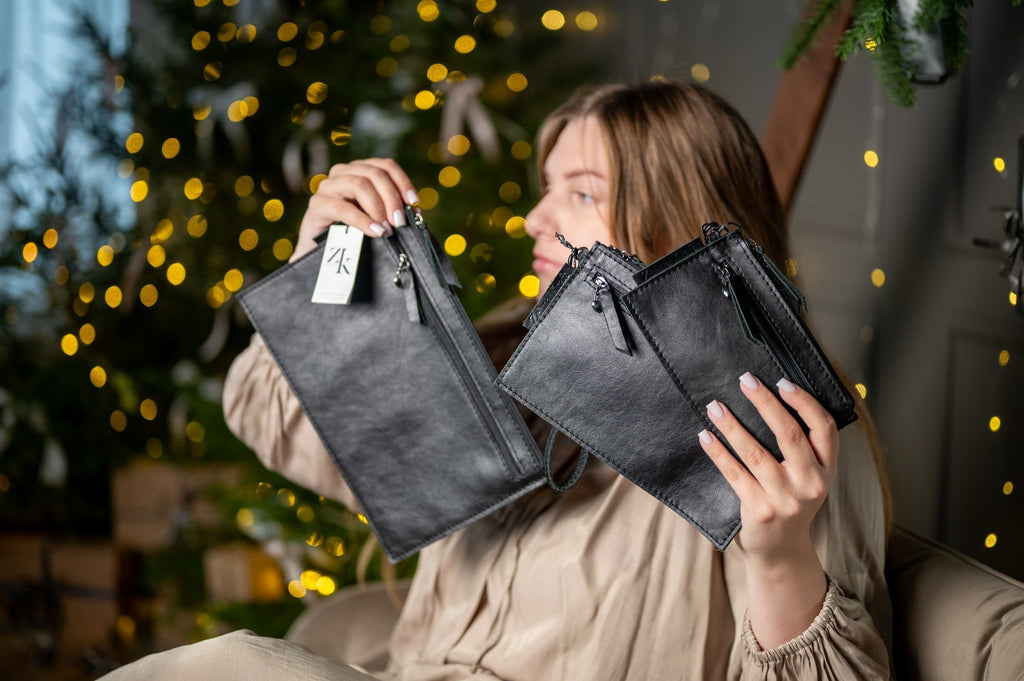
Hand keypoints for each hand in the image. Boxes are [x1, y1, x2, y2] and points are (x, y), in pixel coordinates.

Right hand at [292, 159, 419, 260]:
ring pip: (359, 184)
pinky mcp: (317, 205)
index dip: (403, 182)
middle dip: (392, 198)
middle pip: (374, 173)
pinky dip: (362, 220)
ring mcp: (327, 186)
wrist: (323, 253)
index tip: (414, 203)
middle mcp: (342, 173)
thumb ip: (392, 210)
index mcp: (359, 170)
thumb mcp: (377, 217)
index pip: (385, 165)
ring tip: (388, 229)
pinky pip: (343, 208)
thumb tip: (416, 212)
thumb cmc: (354, 234)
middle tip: (400, 222)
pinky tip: (375, 232)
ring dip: (378, 207)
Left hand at [698, 373, 836, 559]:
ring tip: (715, 406)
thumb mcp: (810, 477)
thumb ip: (805, 448)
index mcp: (827, 470)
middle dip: (764, 403)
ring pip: (755, 452)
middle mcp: (811, 484)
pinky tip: (706, 436)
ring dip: (732, 425)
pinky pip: (734, 474)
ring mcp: (786, 499)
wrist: (782, 550)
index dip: (804, 402)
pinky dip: (718, 452)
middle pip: (788, 434)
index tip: (781, 382)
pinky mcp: (760, 510)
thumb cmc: (792, 501)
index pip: (824, 428)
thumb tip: (772, 399)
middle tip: (745, 381)